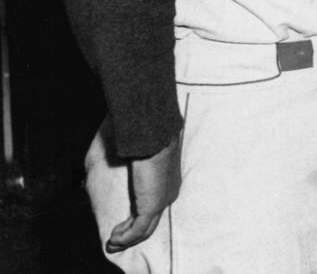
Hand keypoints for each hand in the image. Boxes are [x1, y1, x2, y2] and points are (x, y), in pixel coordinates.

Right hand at [107, 133, 181, 253]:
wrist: (153, 132)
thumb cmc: (140, 138)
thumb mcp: (127, 157)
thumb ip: (114, 168)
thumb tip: (88, 179)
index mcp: (165, 181)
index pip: (152, 206)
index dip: (135, 218)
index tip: (121, 225)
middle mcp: (167, 192)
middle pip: (150, 220)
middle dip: (131, 233)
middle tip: (114, 240)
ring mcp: (163, 199)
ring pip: (145, 228)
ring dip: (127, 239)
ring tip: (112, 243)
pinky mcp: (154, 204)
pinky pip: (139, 229)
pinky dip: (126, 237)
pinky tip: (114, 239)